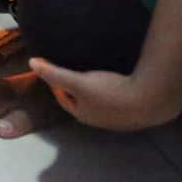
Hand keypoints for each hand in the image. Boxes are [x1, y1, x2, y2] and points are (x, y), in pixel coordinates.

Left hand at [29, 57, 181, 131]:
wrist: (149, 100)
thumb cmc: (109, 92)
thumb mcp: (77, 81)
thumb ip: (54, 73)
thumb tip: (32, 62)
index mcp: (83, 114)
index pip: (63, 99)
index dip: (57, 84)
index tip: (54, 71)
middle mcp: (99, 119)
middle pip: (81, 102)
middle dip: (75, 89)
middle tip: (74, 72)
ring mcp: (117, 117)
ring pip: (99, 102)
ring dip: (94, 91)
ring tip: (94, 76)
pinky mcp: (133, 111)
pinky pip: (116, 99)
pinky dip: (112, 91)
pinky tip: (117, 81)